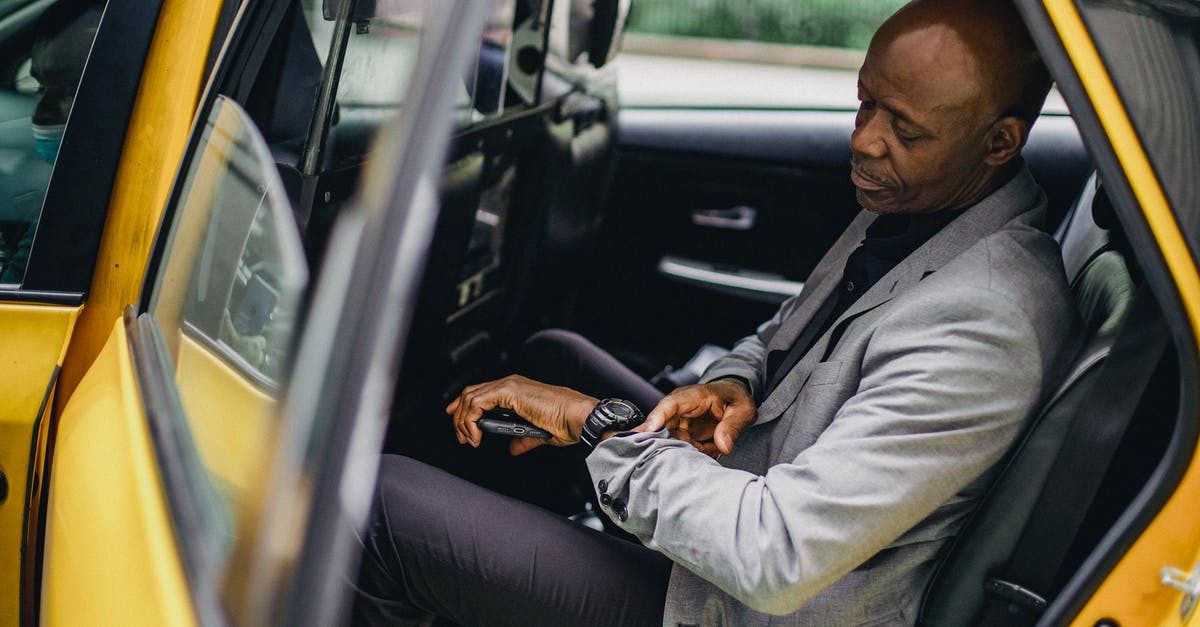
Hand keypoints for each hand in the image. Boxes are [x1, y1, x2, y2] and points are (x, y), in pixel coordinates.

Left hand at [446, 375, 598, 455]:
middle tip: (462, 438)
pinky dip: (471, 421)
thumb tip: (513, 448)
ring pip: (470, 397)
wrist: (578, 418)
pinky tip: (476, 436)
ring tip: (469, 440)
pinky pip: (477, 403)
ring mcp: (508, 386)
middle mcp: (510, 384)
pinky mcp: (509, 391)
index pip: (481, 393)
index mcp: (516, 390)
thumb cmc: (566, 422)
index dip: (464, 408)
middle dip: (459, 417)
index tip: (460, 426)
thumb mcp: (538, 433)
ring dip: (463, 421)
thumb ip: (522, 439)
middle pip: (470, 393)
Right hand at [638, 378, 756, 456]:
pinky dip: (695, 453)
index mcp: (692, 396)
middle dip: (668, 443)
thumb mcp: (742, 410)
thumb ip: (733, 427)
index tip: (649, 432)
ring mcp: (678, 423)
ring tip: (710, 447)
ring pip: (671, 443)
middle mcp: (679, 409)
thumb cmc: (734, 398)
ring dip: (689, 451)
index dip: (657, 418)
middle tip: (689, 454)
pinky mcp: (681, 435)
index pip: (669, 405)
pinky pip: (681, 449)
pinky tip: (710, 448)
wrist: (733, 397)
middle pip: (661, 427)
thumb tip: (724, 445)